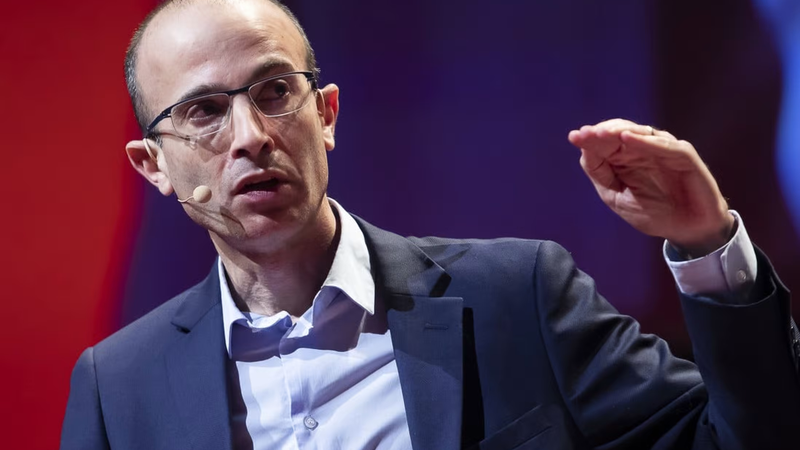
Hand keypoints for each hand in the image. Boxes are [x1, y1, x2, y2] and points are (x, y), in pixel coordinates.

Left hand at [568, 118, 733, 257]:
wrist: (687, 231)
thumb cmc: (654, 213)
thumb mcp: (617, 197)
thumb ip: (601, 174)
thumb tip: (584, 150)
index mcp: (626, 158)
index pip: (605, 142)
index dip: (589, 139)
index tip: (574, 136)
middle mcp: (644, 149)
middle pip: (619, 132)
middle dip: (600, 132)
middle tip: (584, 134)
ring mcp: (664, 150)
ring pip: (639, 132)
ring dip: (619, 131)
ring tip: (601, 133)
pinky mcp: (684, 156)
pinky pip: (664, 146)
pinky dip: (646, 141)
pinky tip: (628, 138)